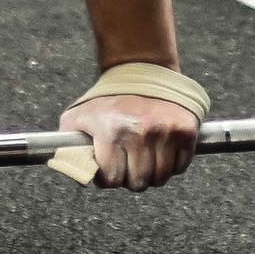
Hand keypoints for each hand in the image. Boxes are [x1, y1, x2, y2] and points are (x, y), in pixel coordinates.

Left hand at [59, 93, 196, 191]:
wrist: (141, 70)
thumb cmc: (107, 102)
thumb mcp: (78, 118)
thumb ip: (68, 149)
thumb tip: (79, 178)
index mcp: (111, 130)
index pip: (113, 179)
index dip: (109, 178)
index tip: (110, 169)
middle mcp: (139, 131)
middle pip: (138, 182)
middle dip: (131, 177)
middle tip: (128, 162)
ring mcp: (165, 131)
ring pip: (161, 178)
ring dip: (152, 173)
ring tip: (143, 156)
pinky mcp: (186, 130)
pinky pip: (180, 167)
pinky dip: (172, 165)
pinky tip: (161, 150)